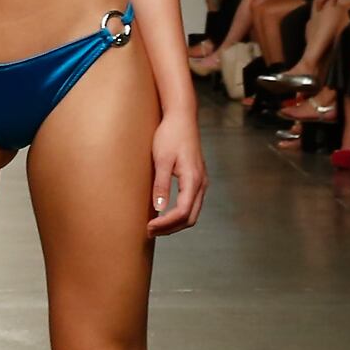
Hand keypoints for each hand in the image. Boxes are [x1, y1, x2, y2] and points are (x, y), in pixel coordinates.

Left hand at [147, 110, 206, 236]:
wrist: (182, 117)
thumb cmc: (171, 135)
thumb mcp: (162, 159)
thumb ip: (161, 184)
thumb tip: (158, 207)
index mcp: (193, 179)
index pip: (182, 212)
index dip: (165, 224)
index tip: (148, 226)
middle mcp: (201, 183)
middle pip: (189, 218)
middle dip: (170, 228)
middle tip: (149, 231)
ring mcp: (201, 182)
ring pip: (192, 213)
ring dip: (175, 224)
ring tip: (155, 226)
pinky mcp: (197, 179)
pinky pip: (191, 204)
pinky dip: (179, 214)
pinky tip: (164, 214)